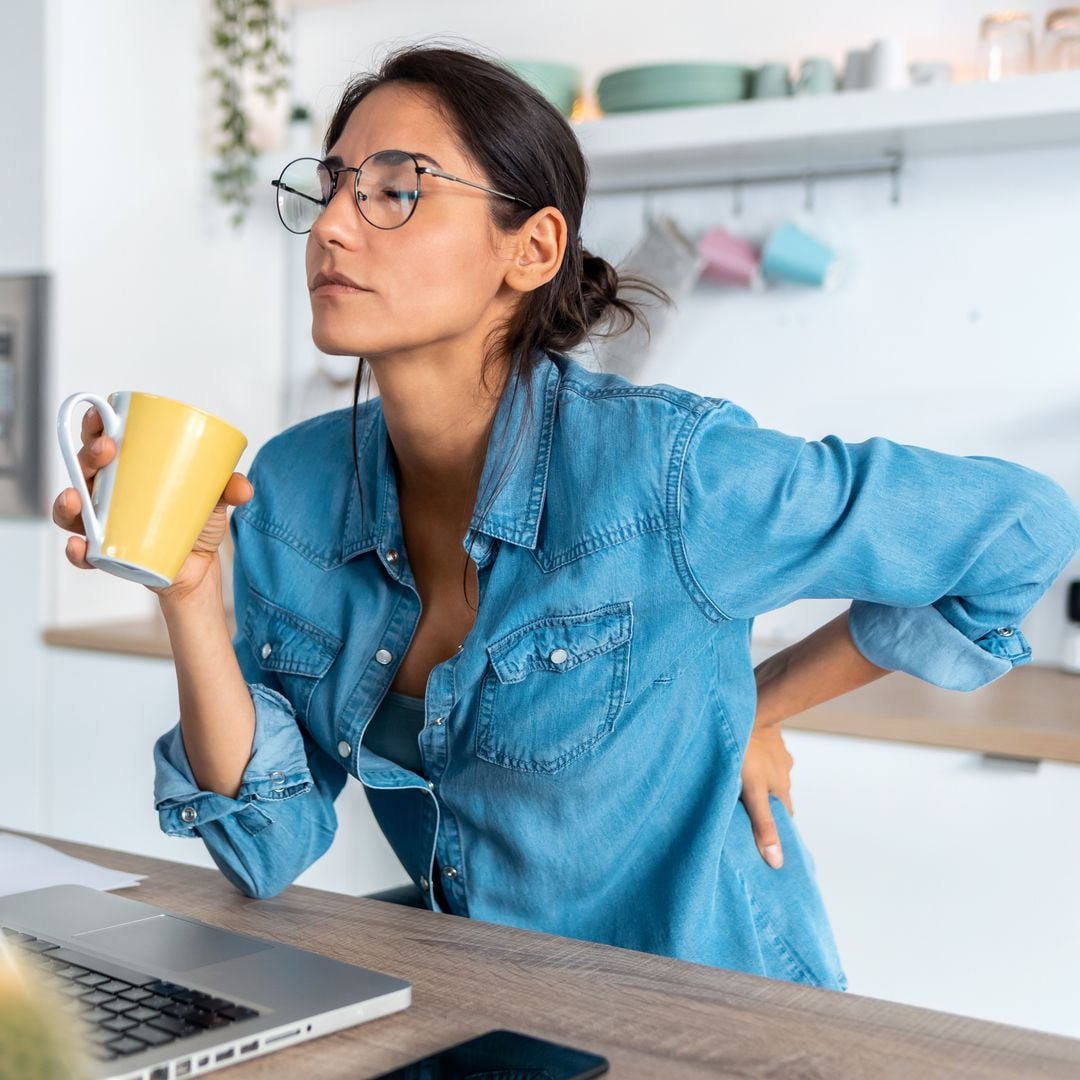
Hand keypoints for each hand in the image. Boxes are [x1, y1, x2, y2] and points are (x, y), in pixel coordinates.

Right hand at [51, 404, 253, 600]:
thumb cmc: (195, 520)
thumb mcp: (215, 499)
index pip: (103, 436)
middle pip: (83, 465)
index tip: (104, 414)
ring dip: (68, 501)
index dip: (96, 422)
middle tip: (106, 451)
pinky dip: (76, 549)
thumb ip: (229, 488)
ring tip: (77, 499)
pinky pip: (82, 551)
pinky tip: (80, 545)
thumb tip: (243, 487)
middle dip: (87, 454)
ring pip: (72, 507)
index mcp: (128, 467)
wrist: (198, 568)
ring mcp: (102, 521)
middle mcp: (107, 490)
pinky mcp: (105, 553)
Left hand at [739, 725, 794, 869]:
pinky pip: (759, 750)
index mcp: (782, 787)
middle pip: (775, 792)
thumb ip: (763, 825)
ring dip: (756, 776)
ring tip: (735, 780)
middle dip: (763, 801)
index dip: (776, 827)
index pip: (784, 816)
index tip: (766, 836)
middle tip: (744, 807)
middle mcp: (783, 770)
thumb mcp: (752, 793)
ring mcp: (775, 750)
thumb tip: (776, 862)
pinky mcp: (764, 733)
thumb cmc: (747, 750)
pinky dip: (751, 756)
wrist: (749, 708)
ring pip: (768, 770)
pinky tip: (736, 755)